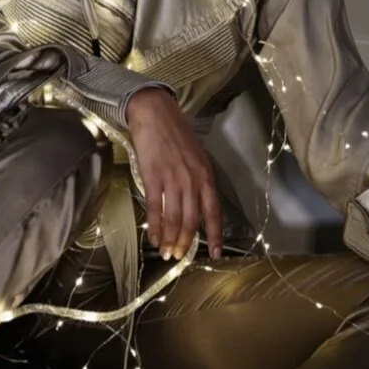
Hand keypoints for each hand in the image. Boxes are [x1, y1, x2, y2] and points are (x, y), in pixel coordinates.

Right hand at [124, 88, 222, 261]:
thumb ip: (197, 179)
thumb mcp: (195, 156)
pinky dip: (155, 227)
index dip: (215, 235)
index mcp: (205, 175)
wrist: (154, 112)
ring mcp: (173, 179)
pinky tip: (153, 237)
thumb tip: (195, 204)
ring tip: (165, 252)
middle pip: (192, 220)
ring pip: (174, 219)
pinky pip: (155, 209)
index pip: (213, 212)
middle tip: (177, 256)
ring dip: (170, 239)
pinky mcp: (153, 177)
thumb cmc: (175, 133)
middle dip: (186, 242)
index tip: (215, 253)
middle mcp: (192, 180)